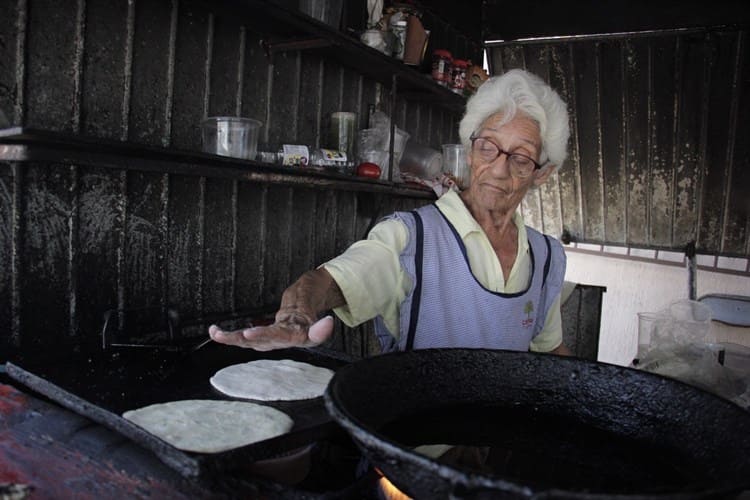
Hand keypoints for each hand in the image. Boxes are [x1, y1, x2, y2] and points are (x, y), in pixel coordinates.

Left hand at [208, 268, 343, 350]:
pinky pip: (242, 339)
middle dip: (244, 339)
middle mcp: (277, 342)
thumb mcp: (317, 325)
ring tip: (216, 333)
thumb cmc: (306, 320)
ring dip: (231, 338)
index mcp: (292, 338)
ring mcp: (266, 341)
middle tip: (235, 334)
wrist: (300, 318)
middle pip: (259, 341)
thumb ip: (322, 329)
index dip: (264, 335)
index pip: (278, 337)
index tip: (249, 333)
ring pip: (247, 342)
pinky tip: (214, 332)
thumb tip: (329, 323)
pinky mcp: (258, 338)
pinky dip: (228, 336)